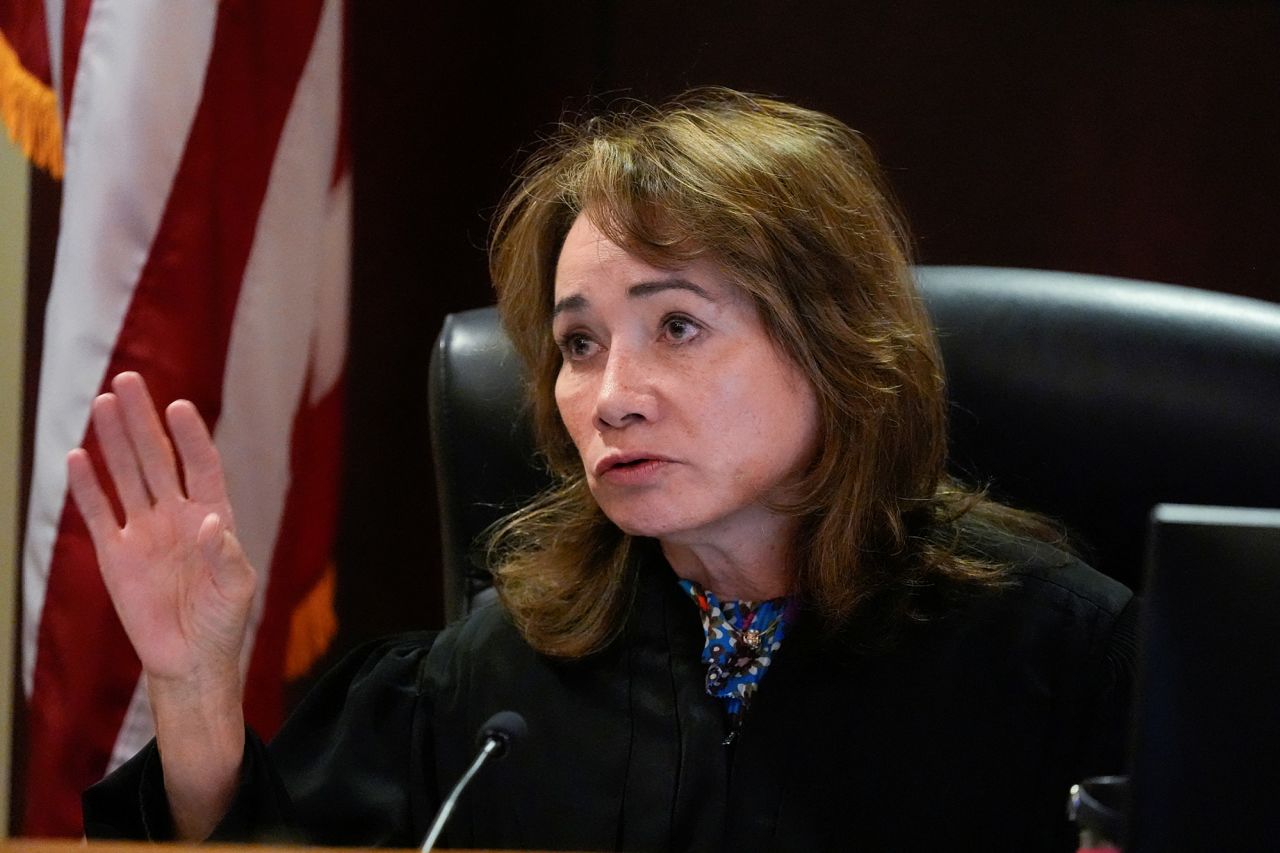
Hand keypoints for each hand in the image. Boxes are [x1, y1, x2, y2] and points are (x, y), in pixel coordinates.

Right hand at [67, 372, 254, 692]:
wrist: (190, 659)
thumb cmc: (223, 621)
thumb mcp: (237, 590)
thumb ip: (226, 557)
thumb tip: (210, 524)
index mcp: (212, 515)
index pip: (200, 465)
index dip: (190, 437)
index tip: (179, 407)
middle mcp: (176, 515)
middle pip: (157, 458)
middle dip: (143, 421)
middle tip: (128, 380)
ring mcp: (144, 531)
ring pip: (126, 476)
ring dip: (114, 441)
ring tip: (103, 402)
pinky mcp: (115, 555)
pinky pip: (99, 514)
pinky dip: (87, 488)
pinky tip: (77, 457)